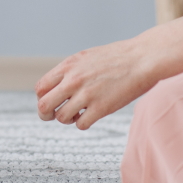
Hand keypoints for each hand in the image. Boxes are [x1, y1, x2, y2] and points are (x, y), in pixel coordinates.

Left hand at [35, 38, 160, 129]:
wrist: (142, 58)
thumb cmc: (116, 57)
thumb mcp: (85, 58)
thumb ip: (69, 71)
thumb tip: (55, 87)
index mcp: (67, 67)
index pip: (40, 88)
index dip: (42, 98)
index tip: (51, 101)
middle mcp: (73, 81)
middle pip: (44, 105)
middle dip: (45, 114)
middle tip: (53, 115)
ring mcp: (87, 95)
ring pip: (61, 118)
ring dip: (67, 119)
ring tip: (77, 114)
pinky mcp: (102, 108)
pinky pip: (81, 124)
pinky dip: (82, 123)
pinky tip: (90, 116)